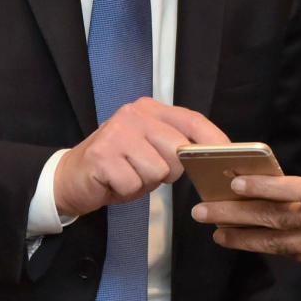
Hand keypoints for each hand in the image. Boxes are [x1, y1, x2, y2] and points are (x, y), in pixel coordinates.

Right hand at [55, 98, 227, 216]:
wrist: (71, 179)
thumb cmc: (118, 167)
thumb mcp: (150, 151)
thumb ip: (175, 147)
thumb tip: (211, 155)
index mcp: (149, 109)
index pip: (191, 119)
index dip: (213, 137)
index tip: (229, 152)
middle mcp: (134, 114)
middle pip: (178, 150)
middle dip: (168, 171)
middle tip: (144, 171)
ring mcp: (118, 132)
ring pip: (158, 170)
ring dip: (145, 182)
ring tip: (127, 175)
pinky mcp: (103, 155)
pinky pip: (135, 184)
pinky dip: (126, 190)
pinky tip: (113, 181)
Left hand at [192, 175, 300, 294]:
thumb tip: (290, 196)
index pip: (293, 188)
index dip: (261, 186)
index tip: (233, 181)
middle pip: (274, 215)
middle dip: (235, 212)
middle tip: (203, 209)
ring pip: (277, 240)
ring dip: (243, 235)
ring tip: (215, 231)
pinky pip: (295, 256)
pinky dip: (269, 249)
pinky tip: (249, 245)